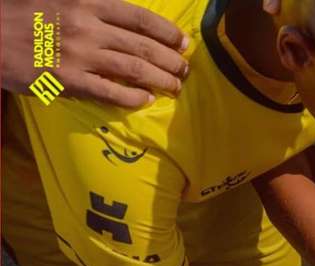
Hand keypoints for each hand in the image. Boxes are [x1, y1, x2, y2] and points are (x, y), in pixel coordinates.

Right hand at [1, 0, 189, 106]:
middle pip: (142, 45)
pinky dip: (132, 97)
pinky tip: (146, 99)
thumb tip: (127, 18)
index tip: (184, 42)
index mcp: (86, 3)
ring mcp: (79, 55)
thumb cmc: (23, 14)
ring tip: (174, 86)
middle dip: (171, 59)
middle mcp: (87, 27)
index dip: (166, 32)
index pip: (139, 18)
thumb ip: (94, 6)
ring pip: (133, 69)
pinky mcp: (67, 80)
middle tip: (184, 70)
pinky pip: (109, 92)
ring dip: (160, 79)